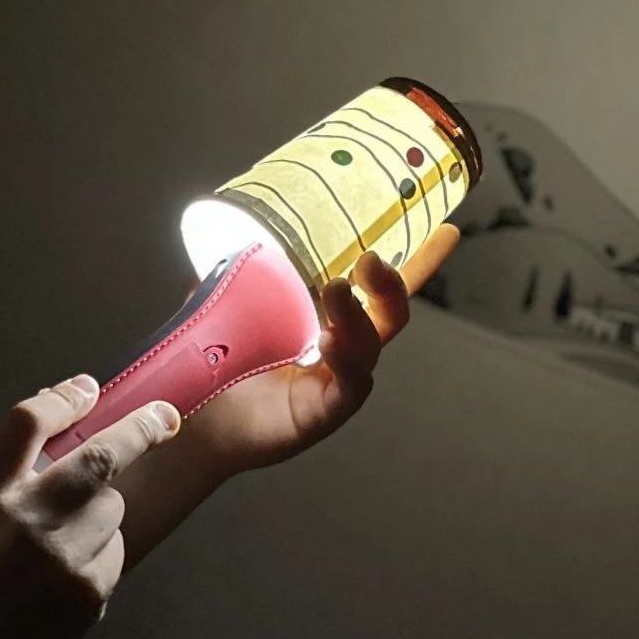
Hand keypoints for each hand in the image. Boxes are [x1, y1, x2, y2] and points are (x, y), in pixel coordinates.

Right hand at [0, 376, 180, 638]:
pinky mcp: (93, 587)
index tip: (85, 389)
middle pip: (98, 456)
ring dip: (100, 505)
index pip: (25, 424)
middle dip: (140, 429)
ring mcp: (62, 558)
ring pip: (111, 504)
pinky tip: (66, 571)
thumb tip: (64, 403)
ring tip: (62, 538)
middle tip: (166, 415)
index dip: (61, 400)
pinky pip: (114, 544)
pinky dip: (100, 546)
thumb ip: (6, 465)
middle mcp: (23, 522)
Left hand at [173, 223, 460, 477]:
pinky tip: (329, 342)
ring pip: (368, 344)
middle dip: (389, 283)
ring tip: (337, 289)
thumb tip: (238, 223)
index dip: (418, 260)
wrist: (190, 414)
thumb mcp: (228, 299)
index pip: (379, 287)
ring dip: (357, 314)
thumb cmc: (217, 359)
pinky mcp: (323, 412)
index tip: (448, 231)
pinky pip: (348, 385)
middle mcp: (342, 347)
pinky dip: (346, 361)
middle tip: (369, 261)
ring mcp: (336, 380)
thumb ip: (242, 266)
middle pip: (389, 313)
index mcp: (329, 317)